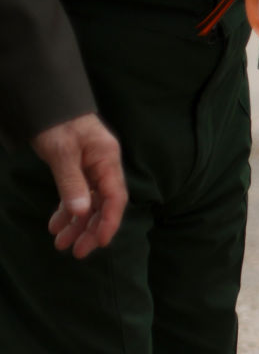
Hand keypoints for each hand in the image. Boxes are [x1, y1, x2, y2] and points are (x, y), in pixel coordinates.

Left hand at [31, 114, 125, 259]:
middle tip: (77, 252)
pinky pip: (77, 195)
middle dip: (91, 229)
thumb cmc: (58, 122)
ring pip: (89, 203)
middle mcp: (103, 167)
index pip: (115, 198)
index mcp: (107, 160)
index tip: (99, 243)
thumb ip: (71, 182)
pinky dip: (68, 211)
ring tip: (61, 244)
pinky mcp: (78, 169)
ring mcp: (92, 168)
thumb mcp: (61, 152)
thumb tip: (81, 213)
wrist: (48, 101)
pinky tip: (56, 224)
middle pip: (104, 204)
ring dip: (77, 224)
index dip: (109, 222)